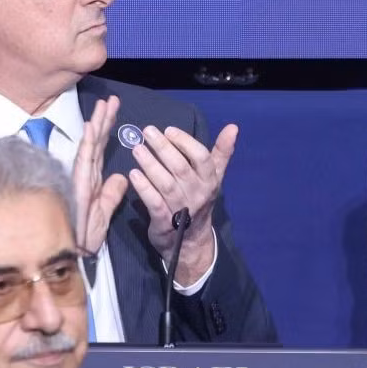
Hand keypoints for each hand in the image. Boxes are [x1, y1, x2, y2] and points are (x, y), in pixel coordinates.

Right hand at [71, 95, 128, 257]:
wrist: (74, 253)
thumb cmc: (85, 236)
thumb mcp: (105, 212)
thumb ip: (112, 193)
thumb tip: (122, 176)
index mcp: (94, 180)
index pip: (102, 149)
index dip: (108, 130)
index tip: (116, 111)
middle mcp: (85, 175)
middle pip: (96, 142)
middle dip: (103, 120)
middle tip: (112, 99)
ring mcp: (79, 178)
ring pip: (90, 145)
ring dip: (97, 124)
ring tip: (104, 104)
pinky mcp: (76, 185)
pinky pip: (83, 161)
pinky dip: (86, 143)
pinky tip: (90, 127)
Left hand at [128, 124, 236, 286]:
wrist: (191, 240)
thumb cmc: (199, 200)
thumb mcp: (214, 177)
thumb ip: (222, 152)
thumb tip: (233, 127)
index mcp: (210, 181)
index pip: (201, 158)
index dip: (185, 142)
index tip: (169, 130)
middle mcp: (198, 193)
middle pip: (181, 168)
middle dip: (164, 148)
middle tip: (147, 131)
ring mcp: (182, 208)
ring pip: (166, 184)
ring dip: (151, 165)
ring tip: (137, 149)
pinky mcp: (165, 222)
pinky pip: (154, 203)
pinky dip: (144, 189)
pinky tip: (133, 174)